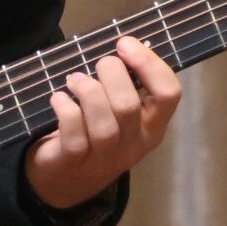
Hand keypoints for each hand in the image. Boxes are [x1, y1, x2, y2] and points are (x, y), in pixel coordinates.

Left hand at [23, 32, 181, 213]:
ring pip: (103, 123)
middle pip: (129, 106)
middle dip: (111, 75)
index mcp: (153, 127)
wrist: (66, 181)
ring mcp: (105, 157)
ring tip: (74, 79)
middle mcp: (134, 145)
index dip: (149, 64)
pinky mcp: (74, 162)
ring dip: (87, 92)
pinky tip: (58, 98)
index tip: (125, 44)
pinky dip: (65, 109)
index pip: (169, 94)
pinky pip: (74, 134)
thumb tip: (122, 44)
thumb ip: (126, 84)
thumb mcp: (120, 114)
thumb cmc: (95, 133)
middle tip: (98, 64)